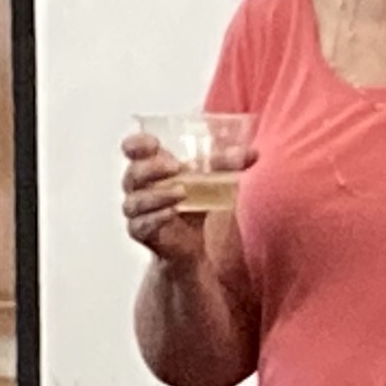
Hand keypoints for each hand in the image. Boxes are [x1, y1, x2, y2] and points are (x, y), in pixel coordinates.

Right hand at [121, 129, 244, 267]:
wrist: (191, 243)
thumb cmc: (194, 201)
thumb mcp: (211, 180)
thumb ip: (228, 165)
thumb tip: (254, 153)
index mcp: (149, 165)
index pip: (132, 148)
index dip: (137, 144)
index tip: (154, 143)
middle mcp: (137, 186)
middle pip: (133, 173)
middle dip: (152, 168)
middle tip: (176, 167)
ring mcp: (136, 210)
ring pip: (135, 200)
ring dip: (157, 194)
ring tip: (181, 191)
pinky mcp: (140, 231)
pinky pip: (141, 224)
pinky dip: (156, 218)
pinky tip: (172, 213)